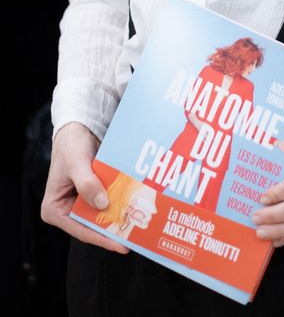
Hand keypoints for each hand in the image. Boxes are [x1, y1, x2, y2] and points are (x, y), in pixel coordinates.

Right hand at [41, 122, 128, 253]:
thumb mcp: (76, 163)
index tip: (121, 245)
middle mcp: (67, 210)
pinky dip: (120, 204)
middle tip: (136, 238)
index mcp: (55, 210)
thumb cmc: (71, 145)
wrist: (79, 127)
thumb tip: (102, 204)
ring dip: (120, 218)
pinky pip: (108, 202)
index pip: (80, 229)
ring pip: (102, 215)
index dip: (101, 238)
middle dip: (113, 230)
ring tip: (140, 226)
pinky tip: (136, 207)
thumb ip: (87, 184)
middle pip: (92, 225)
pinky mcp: (94, 193)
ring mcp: (81, 202)